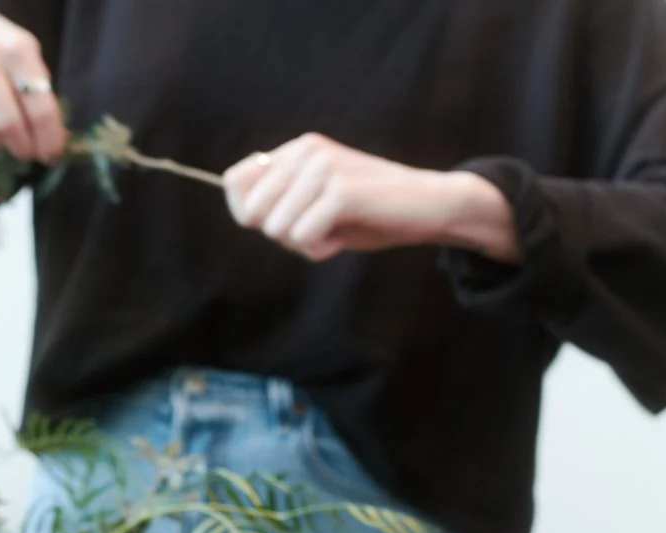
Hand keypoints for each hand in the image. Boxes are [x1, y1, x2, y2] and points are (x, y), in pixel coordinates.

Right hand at [0, 4, 65, 164]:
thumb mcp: (22, 55)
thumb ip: (39, 91)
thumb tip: (59, 138)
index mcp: (17, 48)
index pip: (39, 105)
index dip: (48, 138)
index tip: (51, 154)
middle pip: (10, 124)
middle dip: (24, 147)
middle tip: (28, 153)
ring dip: (0, 146)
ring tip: (5, 141)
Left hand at [222, 134, 519, 264]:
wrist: (430, 205)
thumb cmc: (370, 212)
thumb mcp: (317, 203)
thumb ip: (280, 203)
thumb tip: (242, 212)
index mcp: (298, 150)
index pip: (235, 182)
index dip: (247, 213)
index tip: (281, 221)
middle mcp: (307, 151)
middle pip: (251, 213)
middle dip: (280, 234)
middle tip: (317, 227)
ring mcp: (324, 168)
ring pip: (276, 229)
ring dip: (304, 244)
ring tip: (336, 228)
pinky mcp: (341, 191)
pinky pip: (303, 237)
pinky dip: (321, 249)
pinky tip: (345, 235)